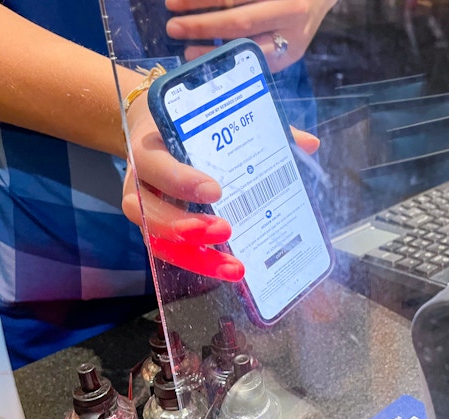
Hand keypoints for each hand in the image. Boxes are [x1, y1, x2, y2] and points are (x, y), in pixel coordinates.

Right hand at [122, 93, 319, 278]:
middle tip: (226, 231)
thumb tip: (309, 143)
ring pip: (156, 239)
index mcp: (149, 145)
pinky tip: (227, 269)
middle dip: (185, 227)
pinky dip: (196, 263)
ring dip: (194, 257)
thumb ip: (258, 128)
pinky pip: (168, 252)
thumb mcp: (211, 119)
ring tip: (234, 267)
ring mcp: (143, 208)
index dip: (179, 180)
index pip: (153, 163)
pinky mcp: (153, 229)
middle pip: (147, 211)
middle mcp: (139, 180)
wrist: (151, 129)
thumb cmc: (185, 126)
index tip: (215, 191)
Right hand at [165, 0, 336, 70]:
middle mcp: (291, 16)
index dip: (217, 53)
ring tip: (172, 4)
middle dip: (201, 26)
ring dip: (198, 0)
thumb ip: (260, 50)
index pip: (250, 51)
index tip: (188, 54)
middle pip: (239, 22)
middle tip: (173, 28)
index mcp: (291, 44)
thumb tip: (213, 60)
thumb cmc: (296, 19)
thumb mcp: (286, 41)